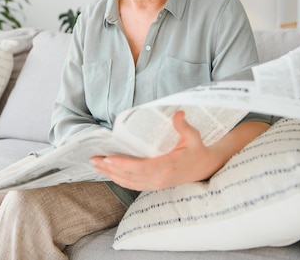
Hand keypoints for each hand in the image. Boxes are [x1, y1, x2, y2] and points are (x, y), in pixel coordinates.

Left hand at [90, 111, 268, 190]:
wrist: (206, 167)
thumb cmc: (198, 150)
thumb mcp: (194, 137)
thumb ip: (184, 126)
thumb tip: (177, 113)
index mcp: (167, 167)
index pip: (140, 167)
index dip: (123, 165)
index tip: (108, 159)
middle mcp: (159, 179)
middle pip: (129, 176)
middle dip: (110, 169)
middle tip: (93, 160)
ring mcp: (156, 184)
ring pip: (129, 182)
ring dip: (111, 175)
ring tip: (96, 166)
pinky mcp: (154, 185)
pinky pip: (133, 185)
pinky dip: (119, 179)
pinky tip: (109, 173)